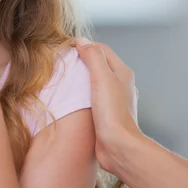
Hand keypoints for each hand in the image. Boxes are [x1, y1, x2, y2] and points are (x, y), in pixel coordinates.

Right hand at [75, 38, 139, 173]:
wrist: (118, 146)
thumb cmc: (112, 113)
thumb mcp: (101, 78)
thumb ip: (93, 56)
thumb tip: (82, 41)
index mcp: (122, 72)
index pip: (102, 49)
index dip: (85, 46)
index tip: (68, 48)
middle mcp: (121, 84)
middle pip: (99, 64)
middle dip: (83, 61)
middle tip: (65, 62)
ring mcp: (114, 100)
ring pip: (96, 81)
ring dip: (82, 79)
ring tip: (66, 79)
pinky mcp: (107, 114)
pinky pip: (93, 97)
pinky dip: (83, 95)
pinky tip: (73, 99)